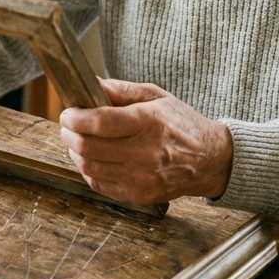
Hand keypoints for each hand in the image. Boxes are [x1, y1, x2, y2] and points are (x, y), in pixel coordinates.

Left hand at [58, 78, 233, 204]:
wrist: (210, 160)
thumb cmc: (181, 125)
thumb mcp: (156, 97)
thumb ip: (121, 90)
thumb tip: (91, 83)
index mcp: (149, 122)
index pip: (100, 123)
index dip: (75, 118)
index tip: (68, 113)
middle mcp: (145, 152)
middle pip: (89, 146)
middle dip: (69, 134)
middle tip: (68, 126)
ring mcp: (142, 177)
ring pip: (90, 167)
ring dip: (76, 152)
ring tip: (78, 141)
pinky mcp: (139, 195)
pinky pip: (99, 184)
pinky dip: (89, 170)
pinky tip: (93, 158)